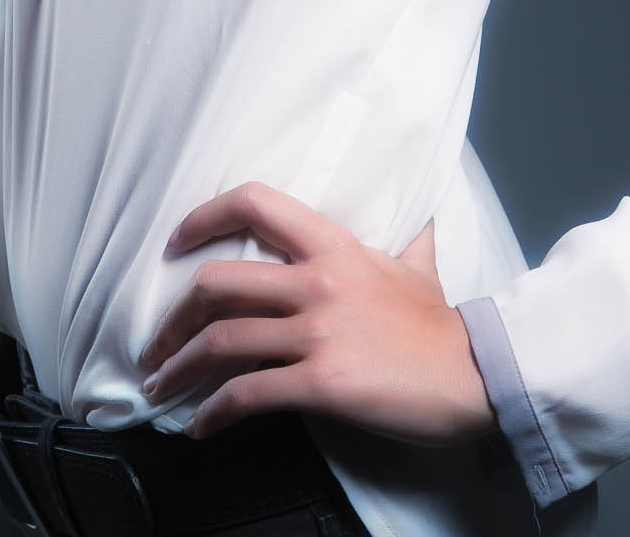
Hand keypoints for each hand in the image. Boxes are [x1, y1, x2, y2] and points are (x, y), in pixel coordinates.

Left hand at [137, 183, 496, 445]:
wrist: (473, 373)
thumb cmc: (439, 325)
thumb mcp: (416, 262)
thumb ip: (403, 235)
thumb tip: (415, 213)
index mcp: (333, 244)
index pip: (253, 202)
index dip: (203, 217)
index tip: (176, 243)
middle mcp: (318, 280)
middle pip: (217, 283)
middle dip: (172, 319)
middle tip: (156, 345)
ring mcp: (318, 332)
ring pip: (221, 343)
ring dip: (178, 371)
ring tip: (162, 390)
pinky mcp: (321, 382)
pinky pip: (246, 395)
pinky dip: (211, 414)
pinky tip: (199, 426)